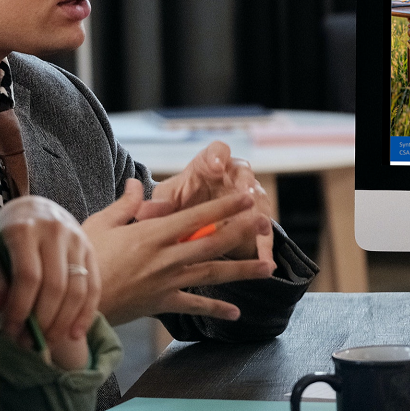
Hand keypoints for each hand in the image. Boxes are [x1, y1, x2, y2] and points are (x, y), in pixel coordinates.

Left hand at [0, 196, 98, 368]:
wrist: (35, 209)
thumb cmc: (9, 236)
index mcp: (24, 230)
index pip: (28, 276)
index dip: (20, 308)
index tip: (11, 330)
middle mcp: (54, 232)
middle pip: (55, 285)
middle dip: (43, 320)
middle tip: (30, 342)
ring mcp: (77, 240)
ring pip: (77, 289)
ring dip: (64, 322)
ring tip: (48, 341)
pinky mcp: (91, 249)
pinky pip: (93, 287)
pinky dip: (85, 314)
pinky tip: (75, 334)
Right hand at [81, 179, 275, 325]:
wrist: (70, 303)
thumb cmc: (82, 259)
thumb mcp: (100, 224)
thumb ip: (124, 205)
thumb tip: (134, 183)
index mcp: (152, 233)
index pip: (197, 216)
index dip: (225, 206)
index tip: (247, 197)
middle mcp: (165, 257)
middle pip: (212, 242)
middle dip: (242, 231)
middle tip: (267, 222)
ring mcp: (166, 281)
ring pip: (212, 273)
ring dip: (242, 270)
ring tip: (268, 267)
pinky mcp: (161, 303)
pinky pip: (193, 306)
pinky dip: (216, 309)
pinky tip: (236, 312)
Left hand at [142, 141, 274, 260]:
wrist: (195, 216)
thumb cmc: (181, 199)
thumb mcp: (167, 200)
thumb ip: (158, 205)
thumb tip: (145, 211)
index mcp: (210, 164)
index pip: (218, 151)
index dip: (218, 156)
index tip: (215, 166)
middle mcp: (233, 176)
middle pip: (244, 174)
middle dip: (245, 186)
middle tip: (245, 195)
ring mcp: (249, 197)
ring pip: (258, 201)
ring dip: (259, 214)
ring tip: (260, 226)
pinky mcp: (255, 220)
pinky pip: (263, 232)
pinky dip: (264, 246)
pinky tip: (264, 260)